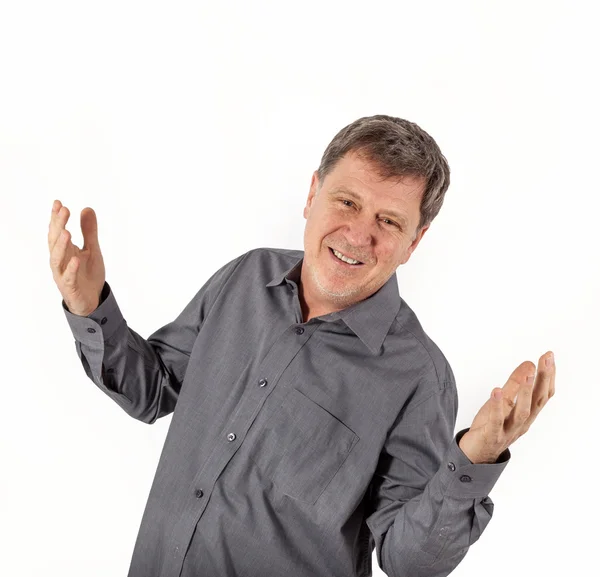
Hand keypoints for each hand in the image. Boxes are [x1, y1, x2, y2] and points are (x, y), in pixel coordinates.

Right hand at [48, 199, 105, 315]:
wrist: (92, 300)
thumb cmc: (88, 274)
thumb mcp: (92, 249)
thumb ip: (89, 232)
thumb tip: (86, 208)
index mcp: (65, 250)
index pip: (57, 231)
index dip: (57, 218)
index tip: (58, 203)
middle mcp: (60, 260)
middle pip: (55, 241)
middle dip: (58, 225)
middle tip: (64, 210)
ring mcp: (62, 274)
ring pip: (57, 258)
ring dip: (61, 245)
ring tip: (67, 231)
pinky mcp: (70, 287)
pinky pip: (68, 277)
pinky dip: (71, 268)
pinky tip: (76, 258)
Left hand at [458, 352, 555, 463]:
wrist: (476, 455)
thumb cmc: (491, 427)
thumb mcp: (503, 402)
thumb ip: (514, 384)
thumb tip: (529, 364)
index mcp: (527, 415)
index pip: (543, 395)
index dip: (548, 376)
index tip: (549, 357)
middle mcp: (522, 423)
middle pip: (537, 401)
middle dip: (543, 379)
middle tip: (546, 359)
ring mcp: (508, 430)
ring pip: (521, 412)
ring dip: (525, 392)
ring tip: (528, 373)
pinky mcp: (491, 435)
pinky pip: (495, 421)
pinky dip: (497, 406)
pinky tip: (496, 391)